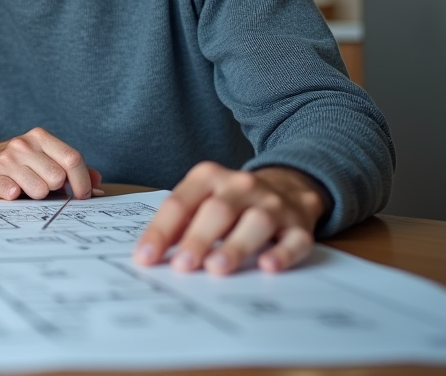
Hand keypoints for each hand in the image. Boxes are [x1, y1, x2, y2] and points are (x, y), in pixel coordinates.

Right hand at [0, 128, 101, 199]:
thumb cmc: (19, 164)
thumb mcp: (44, 159)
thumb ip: (71, 169)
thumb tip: (96, 182)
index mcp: (41, 137)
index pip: (72, 158)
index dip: (82, 182)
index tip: (82, 195)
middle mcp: (23, 144)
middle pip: (57, 177)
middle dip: (55, 189)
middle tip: (45, 188)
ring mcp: (6, 159)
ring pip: (39, 189)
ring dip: (36, 196)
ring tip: (27, 189)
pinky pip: (12, 192)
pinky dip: (15, 196)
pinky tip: (12, 192)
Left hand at [134, 162, 330, 275]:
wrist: (289, 186)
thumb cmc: (232, 201)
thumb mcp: (202, 199)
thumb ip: (179, 222)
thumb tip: (151, 256)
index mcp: (208, 177)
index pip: (179, 203)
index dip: (160, 231)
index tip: (145, 258)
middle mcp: (241, 186)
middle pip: (217, 210)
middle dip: (197, 238)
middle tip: (181, 266)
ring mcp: (273, 205)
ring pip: (256, 222)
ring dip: (235, 246)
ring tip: (216, 269)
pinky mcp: (300, 226)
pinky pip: (294, 239)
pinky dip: (282, 253)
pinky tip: (268, 266)